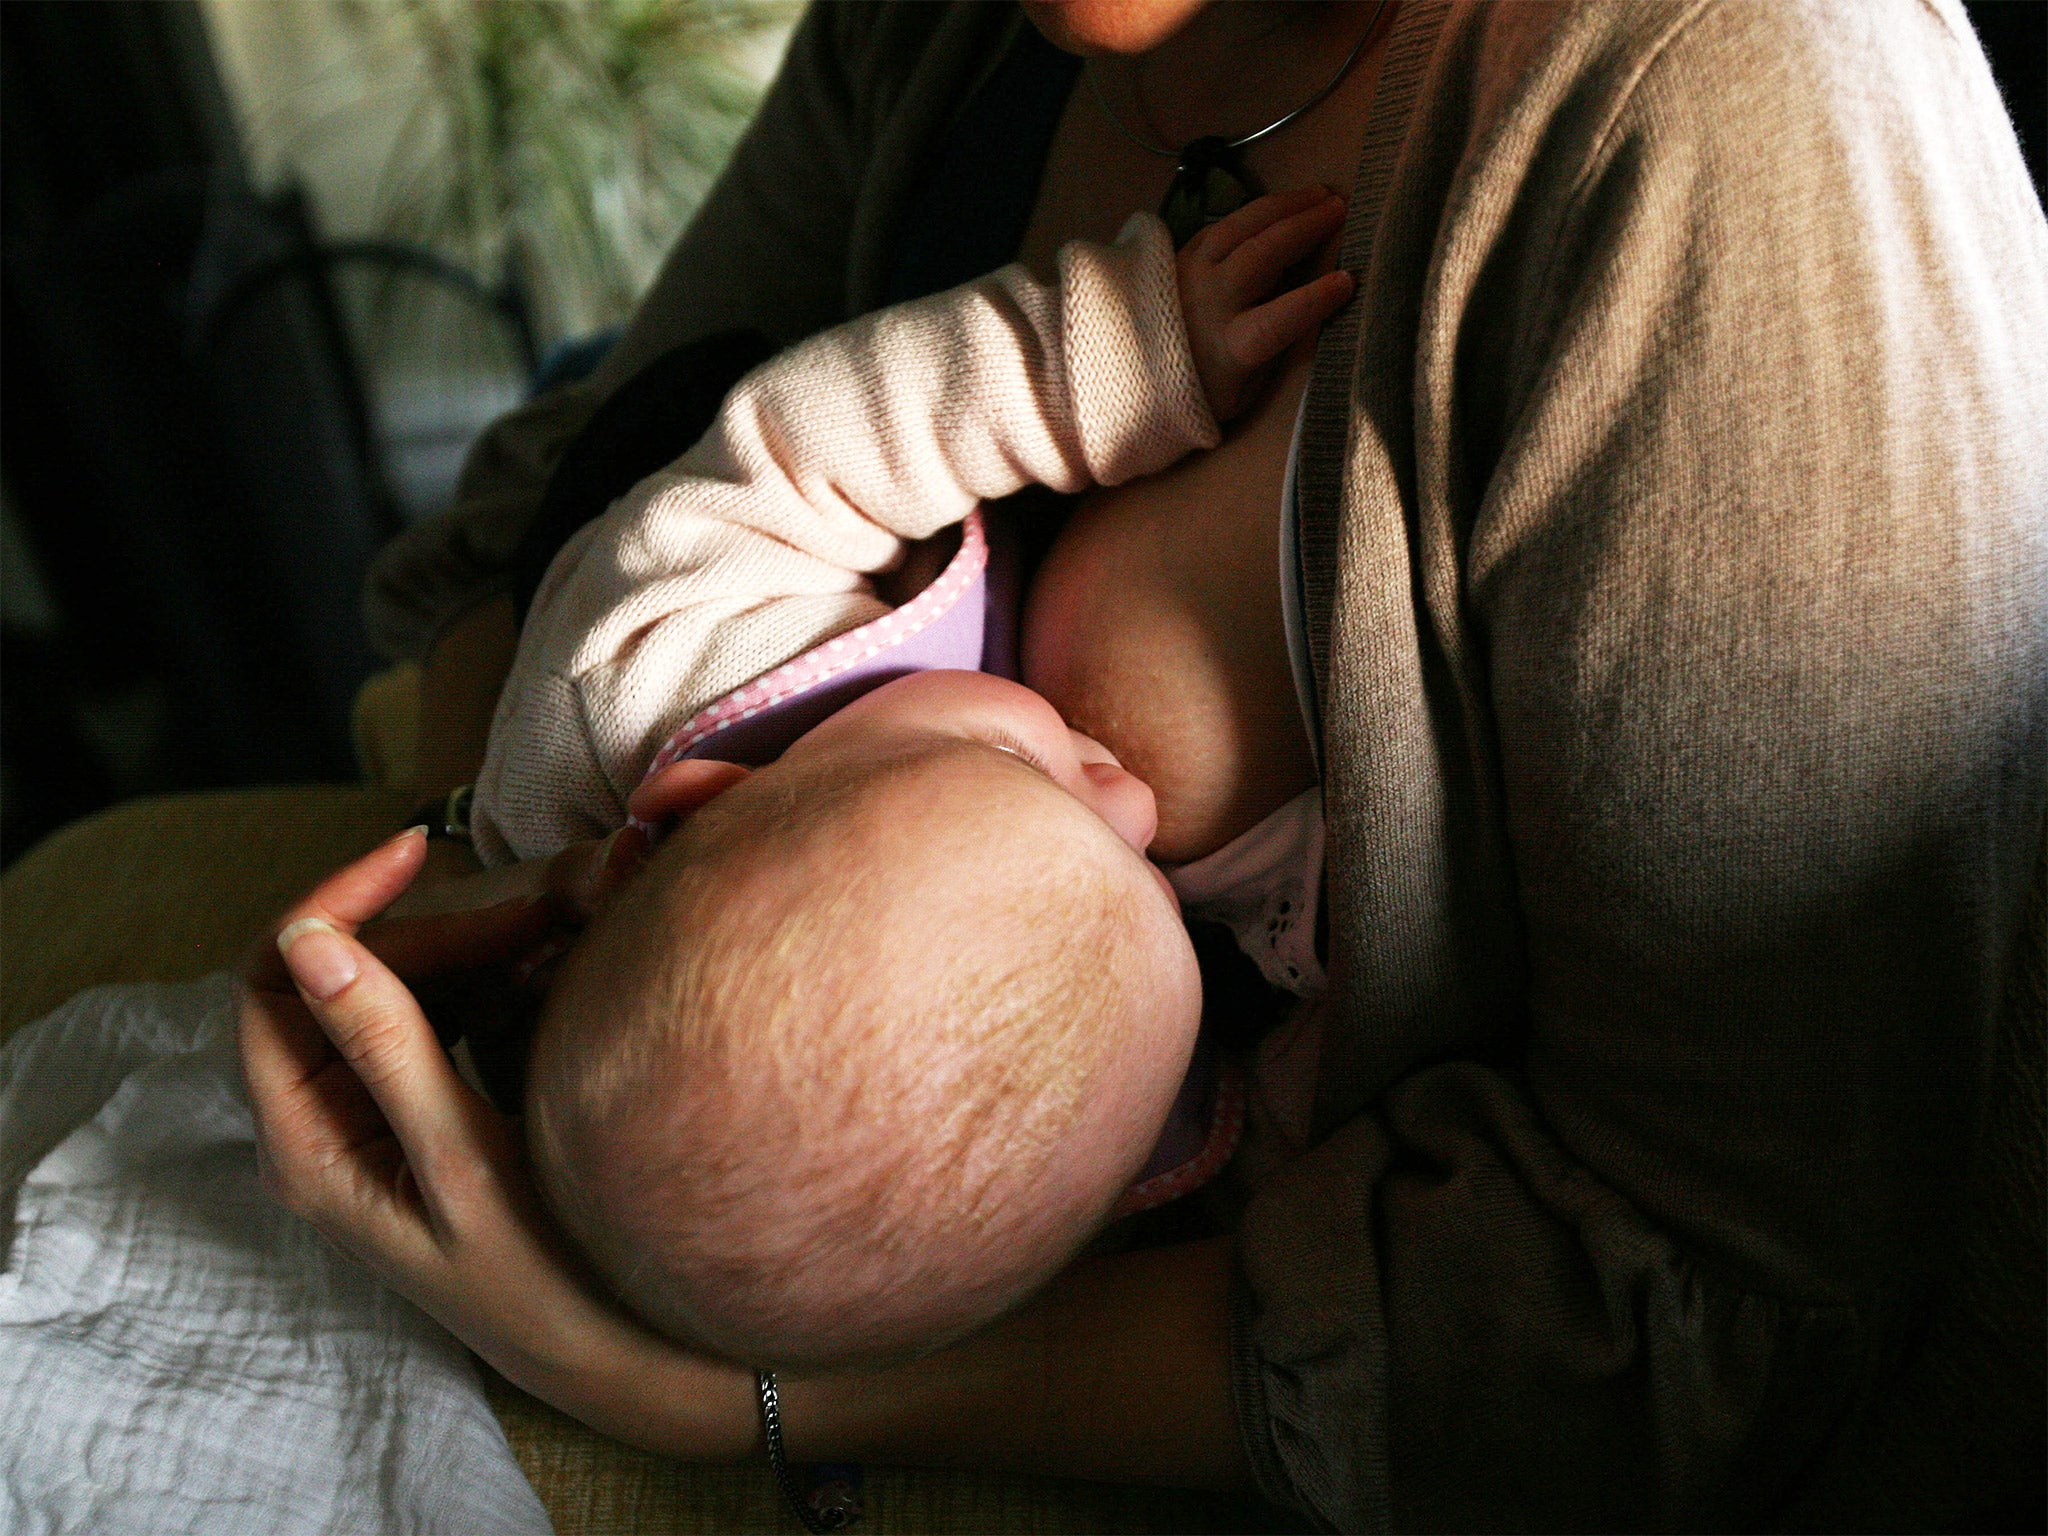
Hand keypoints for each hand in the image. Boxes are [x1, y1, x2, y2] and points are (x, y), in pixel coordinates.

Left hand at [237, 828, 757, 1454]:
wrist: (601, 1350)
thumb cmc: (535, 1277)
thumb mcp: (462, 1162)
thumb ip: (387, 1050)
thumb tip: (310, 941)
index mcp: (305, 1143)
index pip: (270, 980)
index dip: (332, 903)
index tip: (417, 853)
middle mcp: (320, 1125)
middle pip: (331, 975)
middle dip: (423, 923)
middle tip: (532, 907)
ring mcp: (368, 1118)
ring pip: (384, 987)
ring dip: (457, 944)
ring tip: (549, 925)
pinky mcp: (417, 1114)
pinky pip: (427, 1015)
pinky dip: (479, 975)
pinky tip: (542, 966)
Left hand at [1177, 185, 1353, 419]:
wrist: (1128, 377)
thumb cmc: (1197, 392)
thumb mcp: (1240, 393)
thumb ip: (1273, 353)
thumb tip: (1309, 311)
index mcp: (1228, 346)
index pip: (1278, 319)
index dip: (1315, 299)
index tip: (1348, 280)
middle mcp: (1208, 302)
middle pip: (1261, 255)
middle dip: (1305, 227)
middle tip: (1341, 208)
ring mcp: (1189, 273)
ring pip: (1240, 227)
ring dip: (1284, 206)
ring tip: (1318, 194)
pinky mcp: (1177, 257)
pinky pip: (1220, 225)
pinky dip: (1254, 212)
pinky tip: (1279, 206)